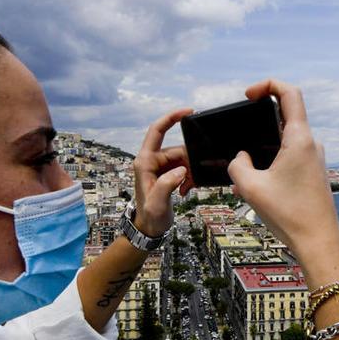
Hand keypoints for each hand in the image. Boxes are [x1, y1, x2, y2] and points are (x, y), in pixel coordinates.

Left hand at [132, 109, 194, 237]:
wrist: (149, 228)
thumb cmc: (150, 216)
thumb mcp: (157, 202)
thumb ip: (167, 184)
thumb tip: (182, 170)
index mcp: (145, 162)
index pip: (157, 131)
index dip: (171, 118)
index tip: (189, 111)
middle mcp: (151, 161)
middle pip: (177, 149)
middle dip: (190, 161)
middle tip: (193, 179)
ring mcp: (159, 167)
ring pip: (183, 159)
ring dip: (190, 172)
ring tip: (187, 188)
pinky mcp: (167, 174)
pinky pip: (184, 168)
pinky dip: (189, 178)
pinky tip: (186, 190)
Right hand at [227, 79, 338, 262]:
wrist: (318, 242)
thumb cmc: (289, 215)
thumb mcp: (250, 187)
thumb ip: (237, 165)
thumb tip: (241, 158)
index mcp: (300, 139)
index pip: (290, 93)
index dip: (268, 85)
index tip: (248, 95)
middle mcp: (311, 144)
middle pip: (284, 116)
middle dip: (258, 123)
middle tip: (240, 136)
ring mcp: (314, 159)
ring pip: (285, 140)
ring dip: (264, 148)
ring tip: (246, 172)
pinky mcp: (313, 173)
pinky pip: (290, 157)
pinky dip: (272, 162)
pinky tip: (258, 184)